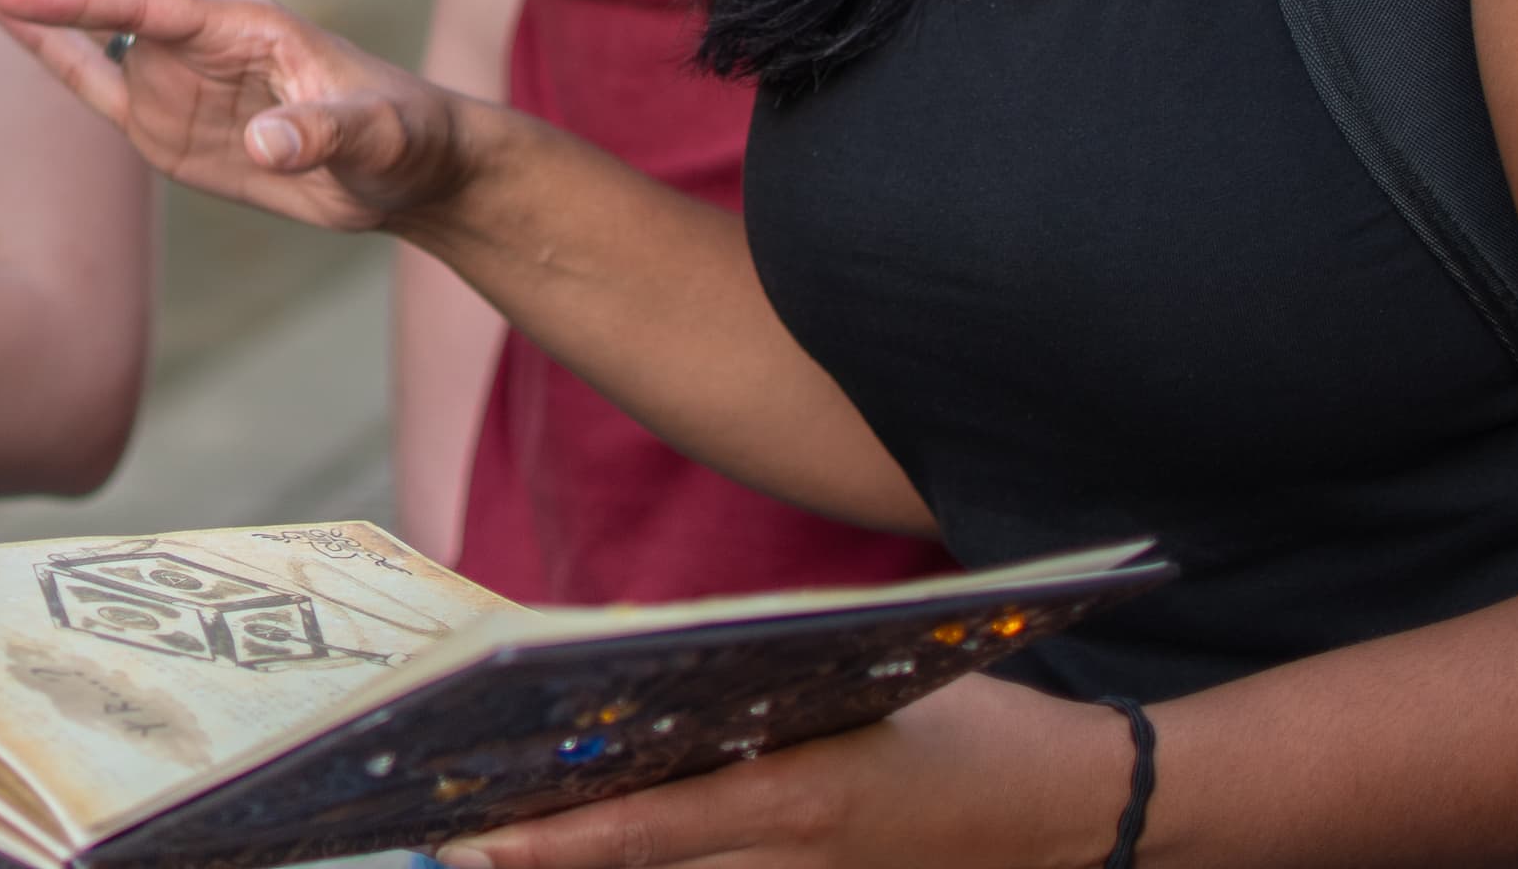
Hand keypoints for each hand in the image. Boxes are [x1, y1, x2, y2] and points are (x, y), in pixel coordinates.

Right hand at [0, 0, 475, 235]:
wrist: (406, 168)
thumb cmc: (402, 136)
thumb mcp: (378, 136)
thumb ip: (322, 133)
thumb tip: (265, 143)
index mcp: (240, 22)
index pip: (140, 2)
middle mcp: (192, 35)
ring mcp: (171, 75)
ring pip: (77, 14)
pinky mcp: (163, 121)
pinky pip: (92, 78)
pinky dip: (46, 46)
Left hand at [437, 674, 1134, 868]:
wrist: (1075, 807)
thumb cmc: (965, 722)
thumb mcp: (850, 684)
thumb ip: (743, 692)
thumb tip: (618, 669)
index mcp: (799, 801)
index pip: (648, 829)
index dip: (555, 841)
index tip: (473, 838)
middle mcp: (791, 863)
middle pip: (638, 867)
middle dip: (542, 854)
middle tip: (442, 838)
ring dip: (581, 861)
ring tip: (484, 837)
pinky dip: (640, 862)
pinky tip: (573, 842)